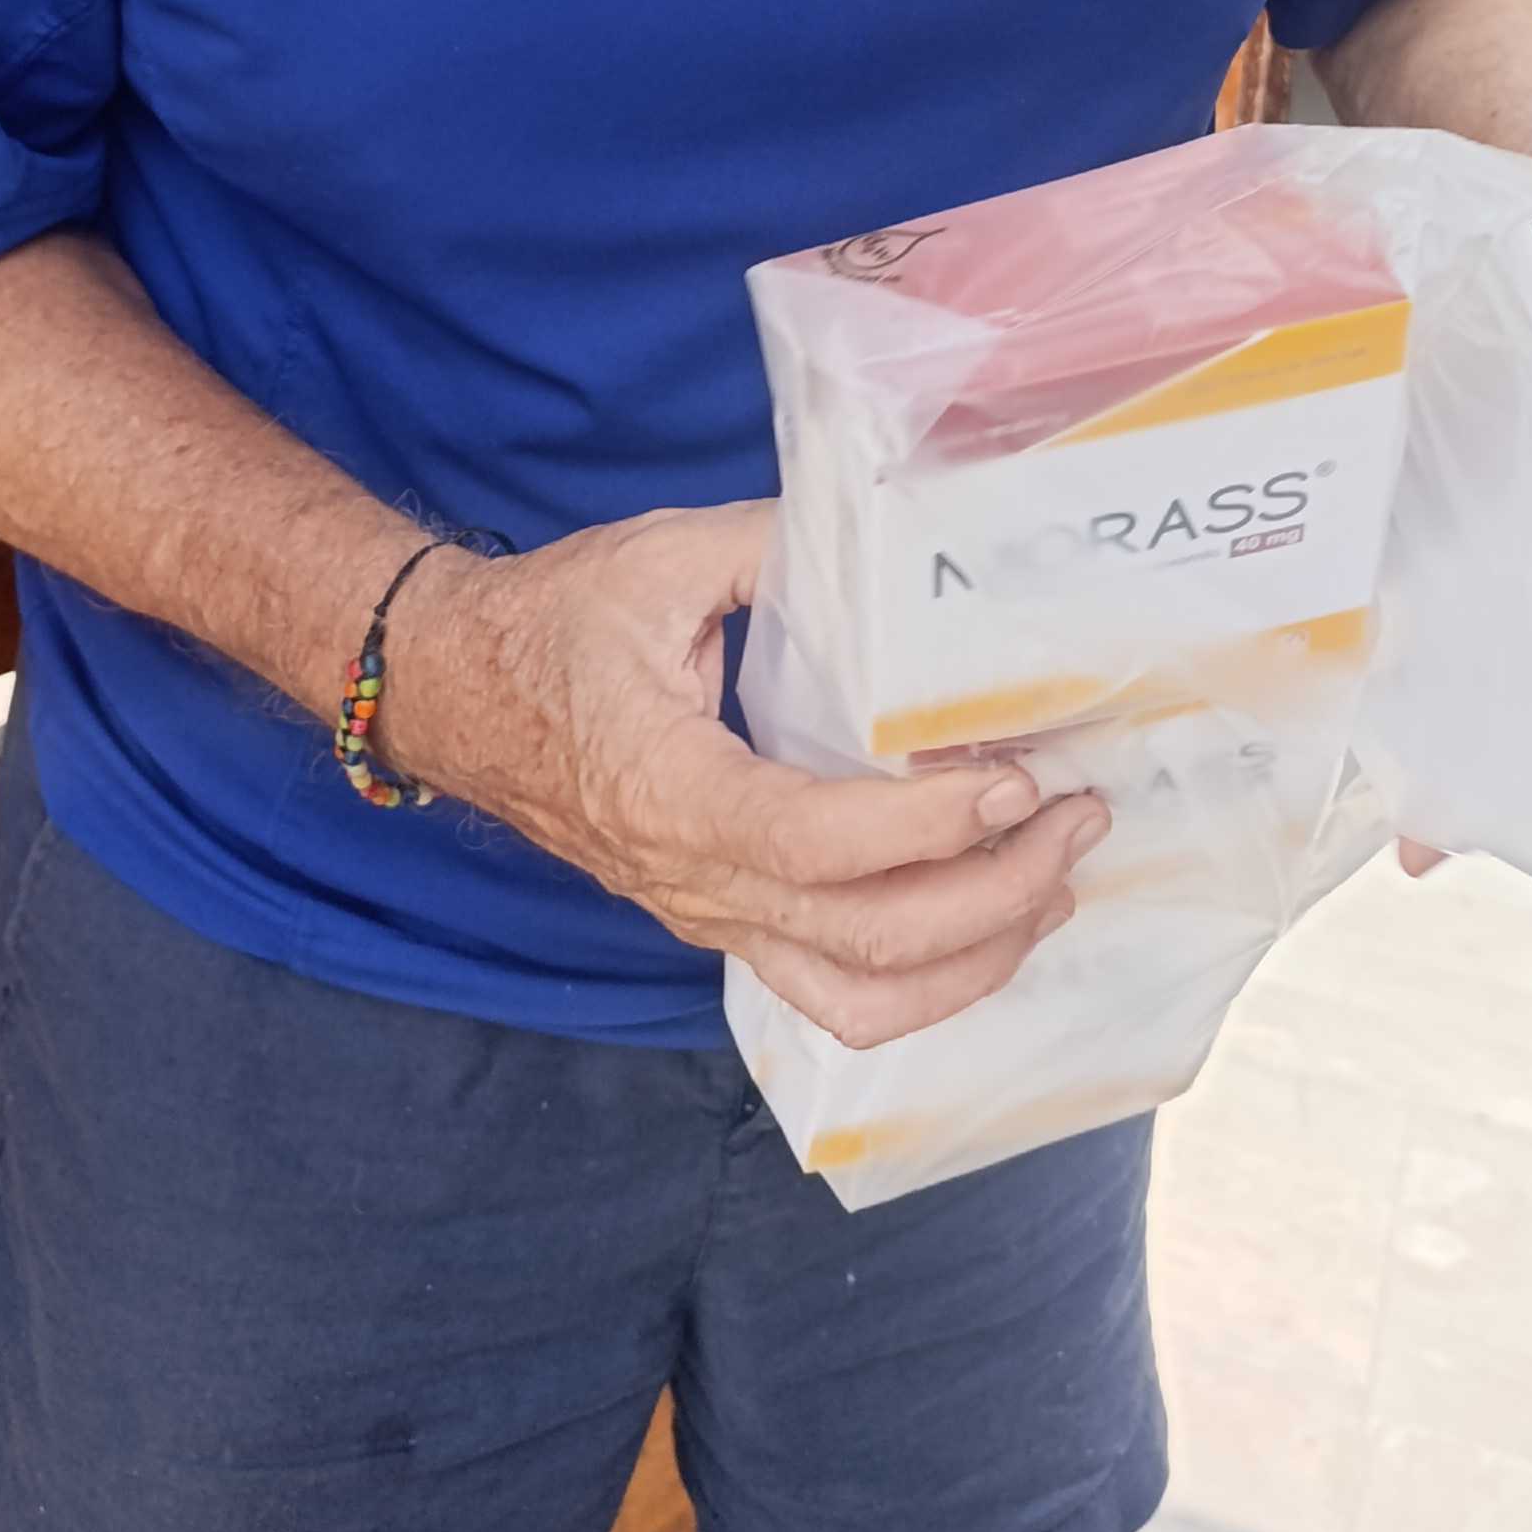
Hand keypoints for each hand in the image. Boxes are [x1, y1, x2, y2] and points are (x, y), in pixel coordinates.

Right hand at [374, 501, 1108, 1048]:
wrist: (453, 690)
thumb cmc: (552, 622)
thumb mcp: (660, 558)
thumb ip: (780, 544)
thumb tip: (899, 532)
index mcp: (671, 790)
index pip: (818, 844)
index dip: (930, 826)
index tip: (1019, 777)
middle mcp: (693, 881)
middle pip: (865, 943)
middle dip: (994, 893)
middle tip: (1078, 819)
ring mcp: (708, 917)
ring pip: (858, 999)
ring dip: (974, 958)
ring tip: (1055, 882)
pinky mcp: (722, 924)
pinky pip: (832, 993)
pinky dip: (926, 980)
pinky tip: (989, 922)